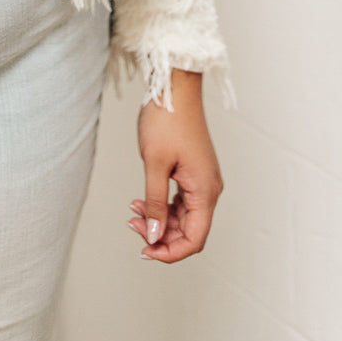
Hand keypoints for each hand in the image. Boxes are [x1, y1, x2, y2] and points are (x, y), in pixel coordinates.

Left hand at [128, 70, 222, 262]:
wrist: (174, 88)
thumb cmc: (167, 120)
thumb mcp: (154, 164)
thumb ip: (154, 202)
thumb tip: (154, 234)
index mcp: (205, 191)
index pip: (195, 240)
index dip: (170, 252)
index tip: (145, 250)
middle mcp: (209, 189)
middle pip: (189, 231)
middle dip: (161, 235)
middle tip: (133, 225)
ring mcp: (202, 180)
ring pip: (184, 217)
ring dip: (159, 220)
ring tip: (133, 212)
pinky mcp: (193, 172)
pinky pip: (180, 201)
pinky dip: (162, 205)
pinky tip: (140, 201)